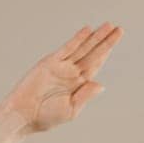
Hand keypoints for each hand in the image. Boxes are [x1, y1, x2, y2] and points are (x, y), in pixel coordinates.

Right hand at [0, 23, 123, 133]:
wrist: (24, 114)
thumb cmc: (46, 116)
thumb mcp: (71, 109)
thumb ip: (85, 95)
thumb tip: (101, 85)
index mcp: (79, 85)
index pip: (97, 64)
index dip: (107, 52)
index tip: (116, 40)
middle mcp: (72, 73)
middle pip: (93, 53)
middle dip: (105, 41)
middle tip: (118, 28)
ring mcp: (62, 66)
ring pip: (83, 48)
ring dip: (95, 37)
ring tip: (108, 26)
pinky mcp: (50, 63)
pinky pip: (67, 49)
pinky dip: (77, 40)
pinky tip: (87, 30)